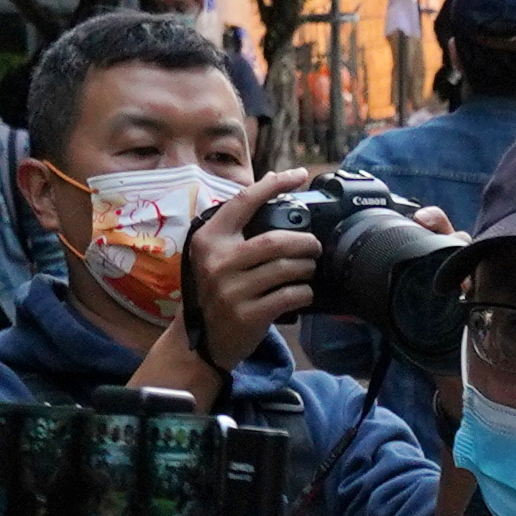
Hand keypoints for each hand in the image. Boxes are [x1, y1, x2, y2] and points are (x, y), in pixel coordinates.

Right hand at [172, 166, 325, 373]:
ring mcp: (231, 290)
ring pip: (286, 269)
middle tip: (314, 246)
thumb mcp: (215, 254)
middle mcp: (217, 262)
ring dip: (306, 268)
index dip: (273, 184)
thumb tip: (270, 179)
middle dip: (305, 242)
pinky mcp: (247, 315)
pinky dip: (304, 293)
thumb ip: (239, 224)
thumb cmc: (215, 291)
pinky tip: (303, 292)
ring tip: (308, 269)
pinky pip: (289, 296)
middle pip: (276, 241)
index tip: (299, 174)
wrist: (201, 342)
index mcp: (209, 239)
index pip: (244, 202)